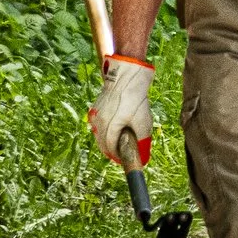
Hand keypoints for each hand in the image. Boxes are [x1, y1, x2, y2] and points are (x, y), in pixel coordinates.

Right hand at [88, 55, 154, 170]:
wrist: (126, 78)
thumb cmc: (135, 101)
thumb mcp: (143, 123)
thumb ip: (142, 142)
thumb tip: (143, 158)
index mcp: (109, 128)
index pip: (110, 150)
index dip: (118, 157)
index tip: (125, 159)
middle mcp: (98, 124)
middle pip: (103, 144)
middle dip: (113, 150)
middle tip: (123, 151)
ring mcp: (95, 116)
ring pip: (99, 135)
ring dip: (108, 140)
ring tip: (120, 138)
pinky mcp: (95, 109)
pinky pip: (98, 125)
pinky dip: (105, 130)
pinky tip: (115, 126)